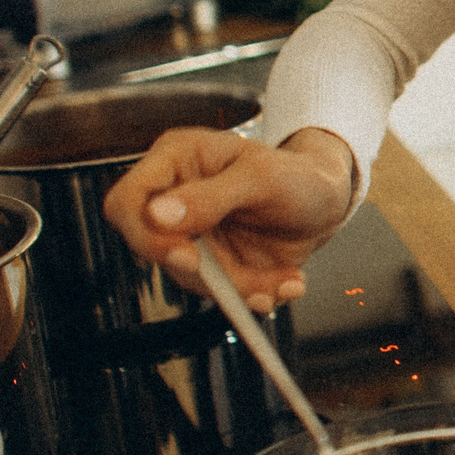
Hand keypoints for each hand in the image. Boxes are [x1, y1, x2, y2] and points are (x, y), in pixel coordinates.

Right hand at [101, 125, 354, 312]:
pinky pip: (217, 291)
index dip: (145, 235)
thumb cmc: (297, 174)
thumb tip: (156, 215)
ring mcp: (192, 233)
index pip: (127, 201)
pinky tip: (286, 283)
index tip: (187, 257)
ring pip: (188, 278)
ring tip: (284, 280)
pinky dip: (252, 294)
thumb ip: (210, 196)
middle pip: (153, 249)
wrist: (328, 203)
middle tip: (247, 283)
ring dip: (238, 288)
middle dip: (204, 274)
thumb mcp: (262, 178)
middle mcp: (176, 198)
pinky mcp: (213, 262)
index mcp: (177, 160)